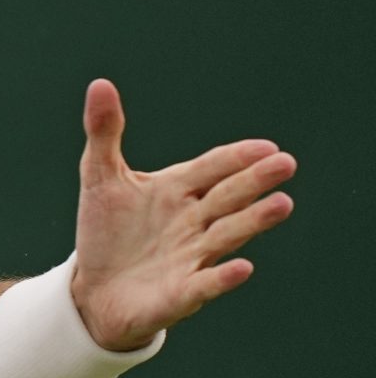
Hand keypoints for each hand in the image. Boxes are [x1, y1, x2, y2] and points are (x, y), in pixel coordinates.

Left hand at [70, 79, 295, 350]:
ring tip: (282, 204)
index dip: (236, 158)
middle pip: (228, 196)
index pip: (213, 168)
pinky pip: (206, 284)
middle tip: (284, 164)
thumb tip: (100, 84)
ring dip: (253, 220)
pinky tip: (242, 268)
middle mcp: (194, 221)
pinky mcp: (181, 293)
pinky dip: (223, 277)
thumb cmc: (106, 233)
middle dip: (255, 181)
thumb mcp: (100, 178)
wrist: (92, 291)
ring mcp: (192, 256)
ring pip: (227, 234)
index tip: (265, 147)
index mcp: (178, 190)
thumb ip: (104, 133)